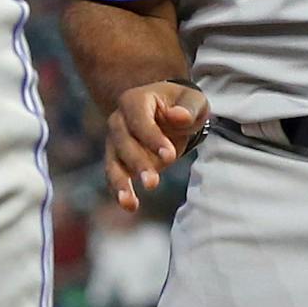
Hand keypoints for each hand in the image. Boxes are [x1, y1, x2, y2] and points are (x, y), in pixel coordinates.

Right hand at [105, 80, 209, 211]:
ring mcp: (114, 141)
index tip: (170, 156)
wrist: (172, 113)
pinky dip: (120, 191)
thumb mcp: (193, 101)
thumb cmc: (183, 105)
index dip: (152, 138)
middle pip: (124, 143)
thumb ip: (189, 108)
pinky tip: (130, 206)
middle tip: (153, 183)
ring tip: (131, 202)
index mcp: (135, 100)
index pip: (140, 120)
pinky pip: (114, 176)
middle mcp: (118, 120)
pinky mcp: (116, 160)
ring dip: (121, 183)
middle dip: (138, 164)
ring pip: (113, 163)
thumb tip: (178, 117)